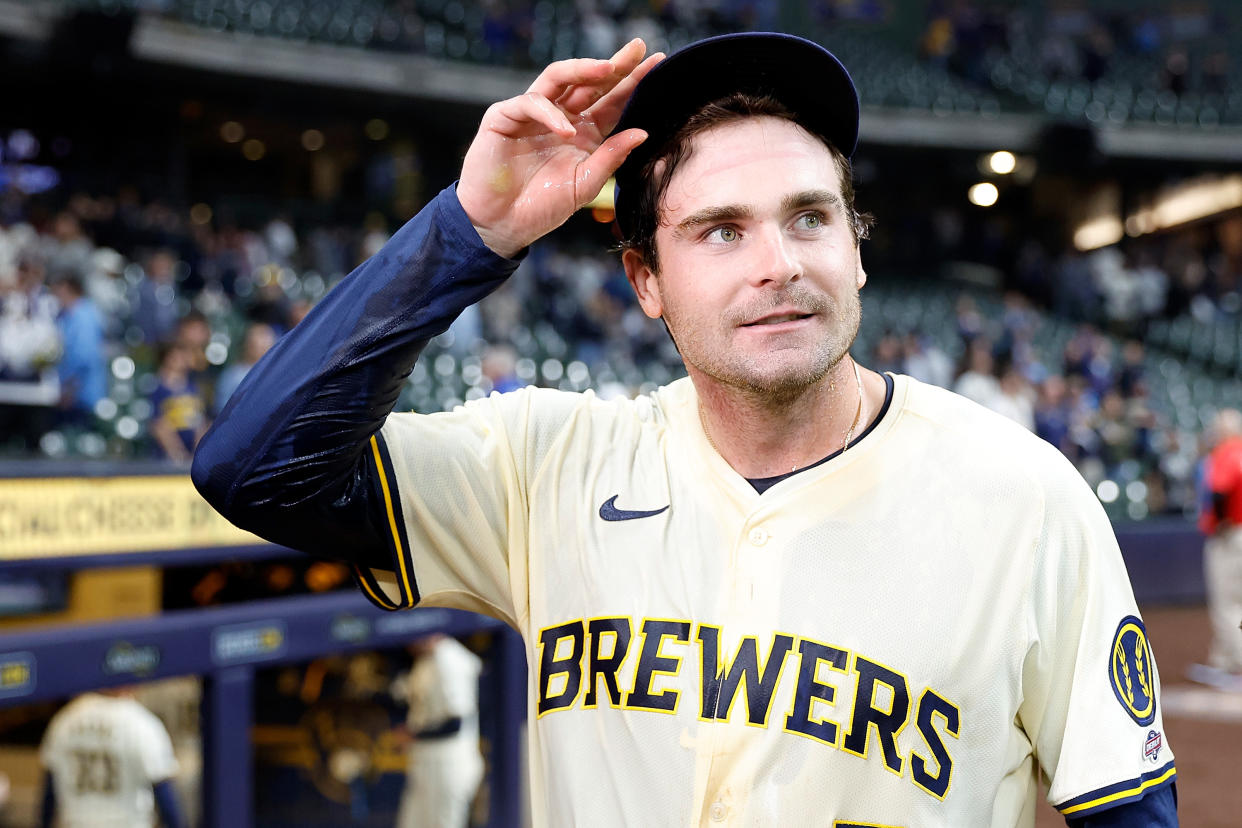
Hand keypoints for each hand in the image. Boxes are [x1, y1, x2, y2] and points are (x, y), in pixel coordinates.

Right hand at [458, 39, 663, 257]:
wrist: (503, 225)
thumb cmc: (543, 207)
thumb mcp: (586, 184)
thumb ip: (611, 157)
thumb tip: (642, 132)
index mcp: (583, 132)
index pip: (611, 101)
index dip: (632, 82)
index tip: (657, 64)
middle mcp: (560, 117)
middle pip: (588, 82)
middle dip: (613, 64)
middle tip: (636, 48)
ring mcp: (532, 114)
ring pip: (558, 78)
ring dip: (582, 70)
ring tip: (608, 69)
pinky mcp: (505, 117)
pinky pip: (530, 103)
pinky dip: (549, 114)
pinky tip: (566, 130)